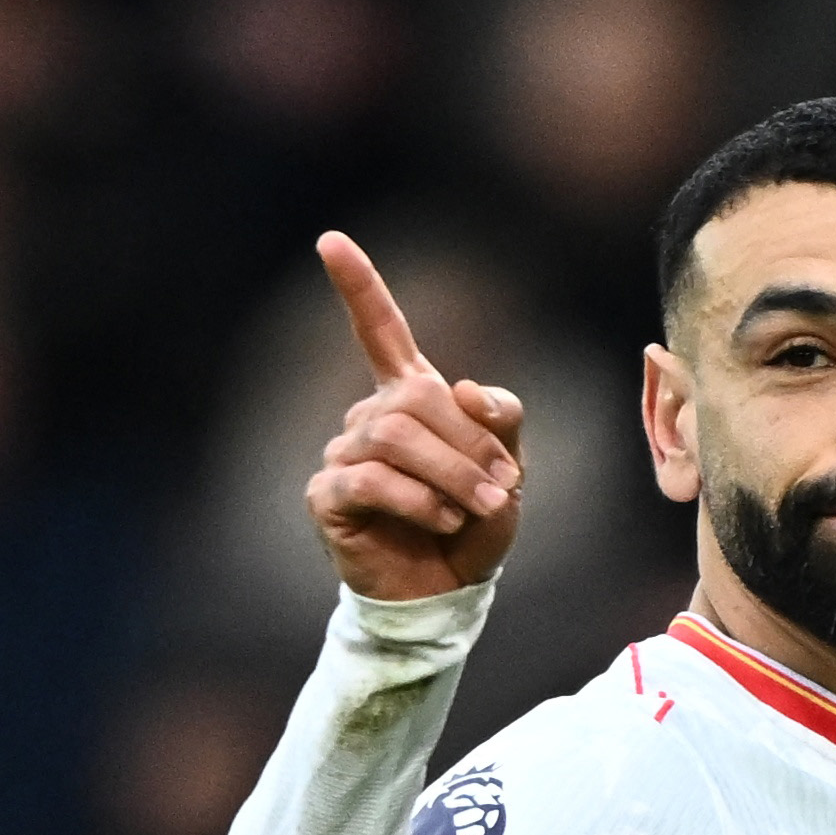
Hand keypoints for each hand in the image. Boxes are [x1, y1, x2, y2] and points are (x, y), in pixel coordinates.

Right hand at [306, 231, 524, 601]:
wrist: (446, 593)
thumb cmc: (473, 526)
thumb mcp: (507, 470)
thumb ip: (500, 422)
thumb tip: (466, 387)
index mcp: (409, 397)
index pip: (380, 331)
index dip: (358, 287)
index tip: (330, 241)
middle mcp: (369, 416)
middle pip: (416, 397)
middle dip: (469, 442)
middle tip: (504, 487)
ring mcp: (344, 454)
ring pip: (395, 435)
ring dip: (451, 474)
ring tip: (475, 510)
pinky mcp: (328, 495)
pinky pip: (371, 478)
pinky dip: (417, 500)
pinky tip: (439, 522)